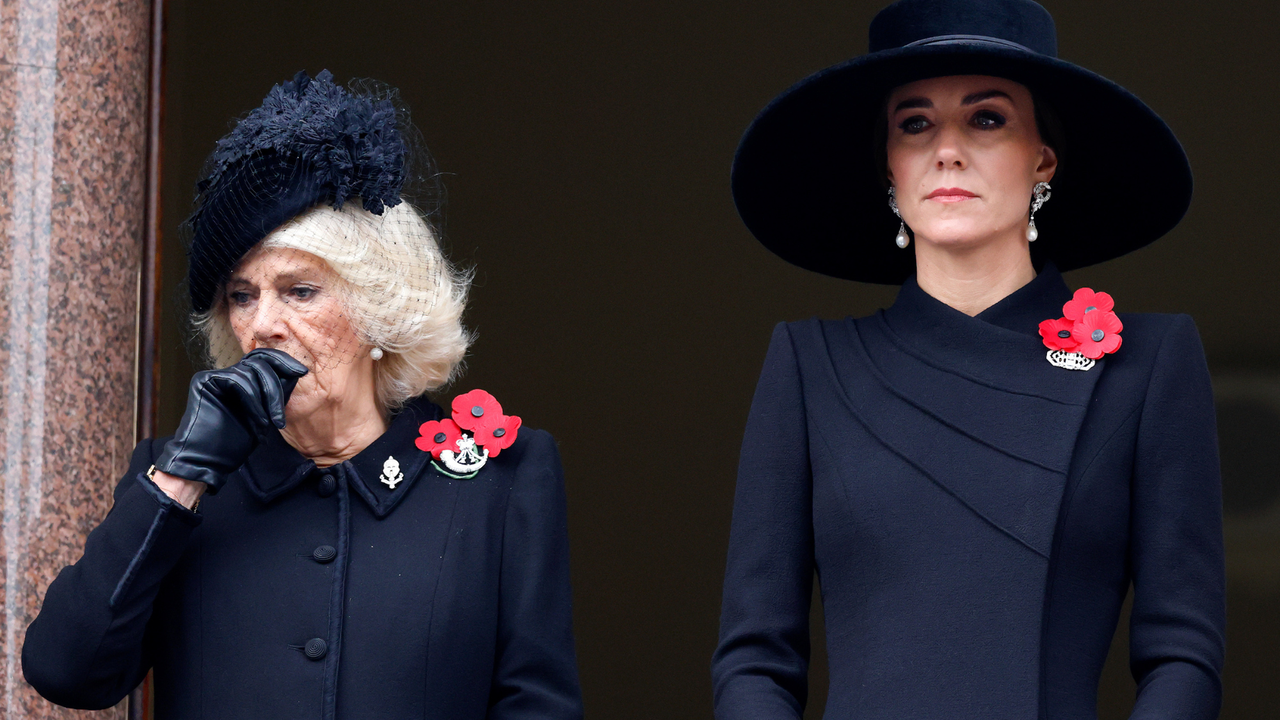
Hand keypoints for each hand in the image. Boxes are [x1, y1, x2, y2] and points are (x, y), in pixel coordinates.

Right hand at [153, 348, 307, 493]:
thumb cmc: (235, 443)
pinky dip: (253, 401)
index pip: (262, 359)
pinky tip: (258, 421)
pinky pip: (237, 380)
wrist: (207, 461)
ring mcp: (215, 376)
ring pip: (251, 371)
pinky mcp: (204, 381)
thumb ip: (273, 394)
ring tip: (270, 422)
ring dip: (268, 397)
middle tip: (291, 392)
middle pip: (259, 360)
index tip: (301, 372)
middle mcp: (227, 374)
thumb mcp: (264, 415)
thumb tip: (293, 372)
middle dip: (279, 376)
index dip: (282, 361)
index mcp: (241, 380)